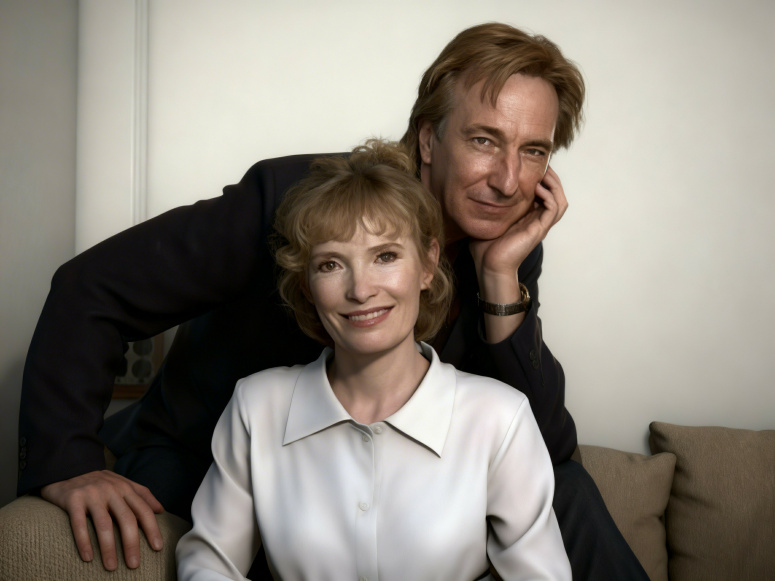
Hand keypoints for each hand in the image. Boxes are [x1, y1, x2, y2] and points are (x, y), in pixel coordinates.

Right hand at [41, 470, 164, 570]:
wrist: (69, 468)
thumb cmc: (100, 482)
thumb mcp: (123, 483)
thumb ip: (142, 495)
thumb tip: (161, 510)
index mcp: (126, 488)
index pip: (144, 510)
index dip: (152, 529)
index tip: (157, 548)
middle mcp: (111, 490)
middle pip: (126, 519)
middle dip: (132, 544)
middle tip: (134, 565)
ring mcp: (92, 494)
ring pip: (104, 524)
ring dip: (108, 548)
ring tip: (111, 567)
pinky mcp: (73, 499)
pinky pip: (79, 524)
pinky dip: (84, 542)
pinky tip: (88, 557)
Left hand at [469, 166, 566, 281]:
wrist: (488, 266)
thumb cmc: (485, 248)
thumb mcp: (486, 220)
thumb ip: (486, 207)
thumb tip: (473, 192)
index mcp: (527, 217)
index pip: (543, 194)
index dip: (542, 179)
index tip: (531, 165)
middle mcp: (536, 220)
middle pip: (556, 195)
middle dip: (551, 178)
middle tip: (542, 165)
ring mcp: (539, 226)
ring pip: (560, 201)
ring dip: (554, 185)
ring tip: (544, 174)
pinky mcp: (539, 230)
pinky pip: (554, 209)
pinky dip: (549, 196)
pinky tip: (537, 188)